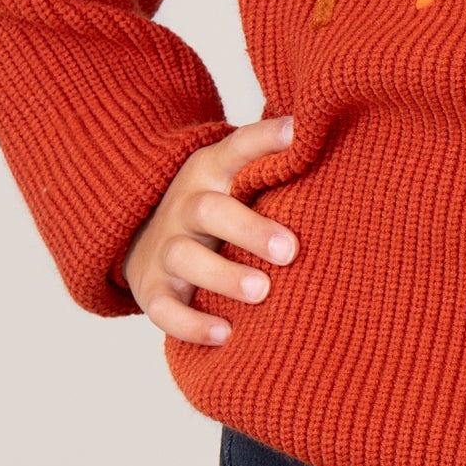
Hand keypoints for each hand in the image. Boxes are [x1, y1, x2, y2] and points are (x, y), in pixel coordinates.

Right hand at [120, 116, 298, 344]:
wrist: (140, 236)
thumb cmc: (214, 205)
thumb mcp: (233, 175)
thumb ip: (272, 164)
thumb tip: (325, 137)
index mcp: (209, 171)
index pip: (236, 148)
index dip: (266, 138)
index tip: (298, 132)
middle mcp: (184, 207)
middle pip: (209, 210)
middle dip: (249, 229)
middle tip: (290, 249)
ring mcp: (164, 249)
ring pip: (186, 259)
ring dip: (224, 276)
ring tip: (263, 292)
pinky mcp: (152, 290)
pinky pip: (165, 309)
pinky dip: (192, 324)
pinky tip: (225, 333)